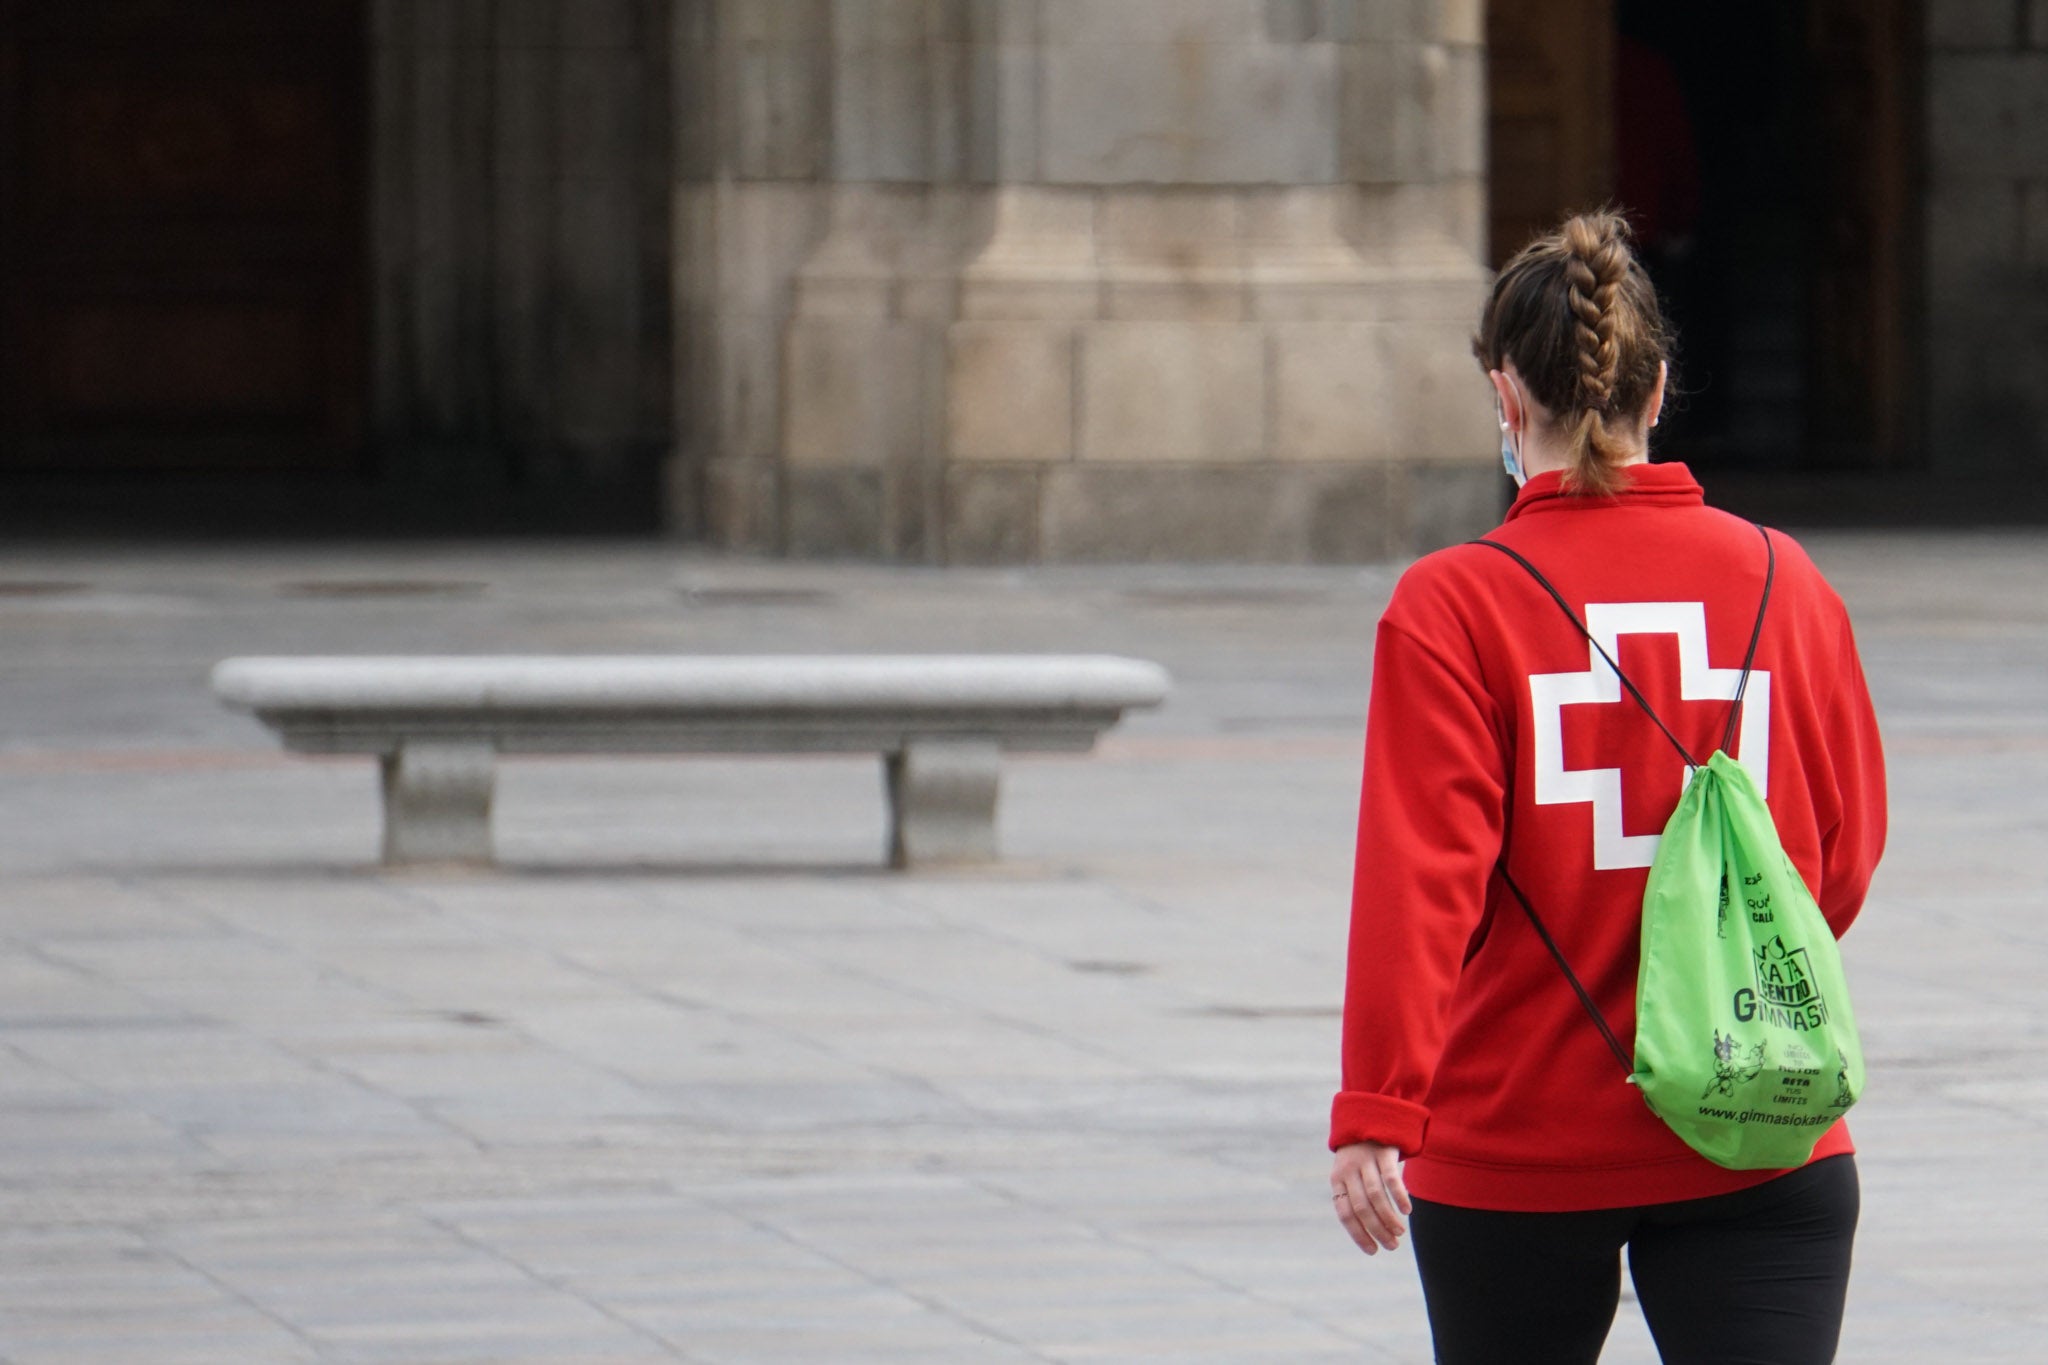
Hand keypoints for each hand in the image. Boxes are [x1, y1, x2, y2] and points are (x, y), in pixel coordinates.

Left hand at [1331, 1141, 1410, 1255]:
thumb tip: (1369, 1232)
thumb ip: (1354, 1198)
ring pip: (1376, 1196)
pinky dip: (1399, 1196)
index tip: (1373, 1251)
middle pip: (1362, 1207)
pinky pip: (1391, 1178)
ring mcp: (1366, 1160)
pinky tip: (1407, 1211)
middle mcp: (1348, 1170)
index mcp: (1337, 1179)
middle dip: (1377, 1231)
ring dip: (1389, 1218)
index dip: (1358, 1234)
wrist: (1367, 1118)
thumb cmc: (1359, 1157)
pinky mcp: (1383, 1151)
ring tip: (1400, 1233)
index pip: (1345, 1213)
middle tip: (1392, 1246)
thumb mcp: (1349, 1174)